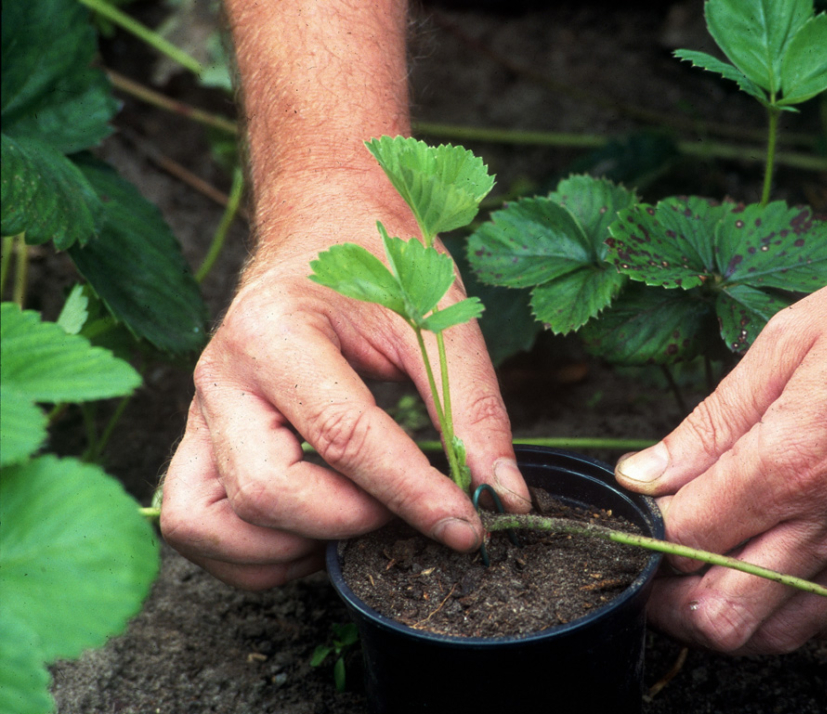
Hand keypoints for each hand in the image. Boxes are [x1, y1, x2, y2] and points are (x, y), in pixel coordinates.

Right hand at [161, 209, 529, 590]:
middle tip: (412, 507)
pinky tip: (317, 530)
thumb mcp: (438, 320)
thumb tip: (502, 494)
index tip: (466, 526)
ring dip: (295, 547)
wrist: (323, 225)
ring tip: (362, 520)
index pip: (344, 438)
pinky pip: (199, 525)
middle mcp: (221, 377)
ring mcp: (198, 413)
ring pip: (216, 524)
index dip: (412, 495)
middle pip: (270, 493)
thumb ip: (473, 409)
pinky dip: (256, 554)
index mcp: (275, 331)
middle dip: (354, 522)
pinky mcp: (198, 440)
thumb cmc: (379, 262)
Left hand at [616, 241, 826, 653]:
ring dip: (726, 613)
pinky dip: (794, 612)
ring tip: (704, 569)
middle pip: (723, 613)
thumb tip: (645, 472)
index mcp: (790, 458)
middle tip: (654, 563)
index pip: (685, 535)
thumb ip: (711, 421)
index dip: (640, 535)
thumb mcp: (786, 342)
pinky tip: (775, 568)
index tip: (629, 516)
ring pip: (776, 632)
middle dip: (671, 601)